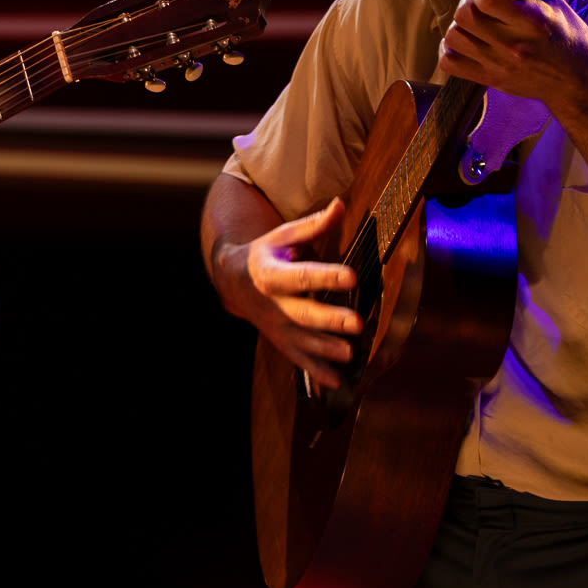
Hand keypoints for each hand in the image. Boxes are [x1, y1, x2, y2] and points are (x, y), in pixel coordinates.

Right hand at [216, 198, 362, 388]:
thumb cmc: (264, 254)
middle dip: (329, 320)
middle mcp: (272, 303)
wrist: (232, 280)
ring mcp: (275, 325)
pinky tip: (336, 382)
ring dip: (325, 349)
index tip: (350, 277)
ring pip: (301, 340)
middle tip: (355, 323)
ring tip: (349, 354)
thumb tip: (340, 205)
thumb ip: (313, 225)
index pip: (301, 276)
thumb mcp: (282, 236)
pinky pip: (297, 358)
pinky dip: (315, 372)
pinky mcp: (280, 340)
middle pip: (302, 313)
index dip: (325, 277)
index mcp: (270, 273)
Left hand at [437, 0, 587, 110]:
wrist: (578, 79)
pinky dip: (449, 49)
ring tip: (476, 22)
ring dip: (460, 24)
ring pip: (453, 36)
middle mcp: (514, 44)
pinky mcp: (490, 80)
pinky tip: (466, 41)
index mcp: (533, 21)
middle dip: (468, 1)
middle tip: (481, 3)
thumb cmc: (565, 33)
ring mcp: (500, 64)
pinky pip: (448, 63)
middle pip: (464, 15)